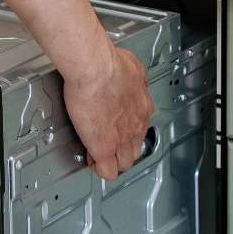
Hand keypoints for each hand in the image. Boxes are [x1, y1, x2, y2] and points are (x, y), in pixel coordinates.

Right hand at [62, 42, 153, 180]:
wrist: (95, 68)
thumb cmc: (108, 62)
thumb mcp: (132, 66)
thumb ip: (134, 76)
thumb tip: (130, 74)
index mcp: (142, 106)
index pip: (139, 128)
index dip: (126, 132)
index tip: (115, 128)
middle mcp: (136, 124)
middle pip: (135, 150)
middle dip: (122, 150)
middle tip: (108, 143)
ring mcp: (122, 139)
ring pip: (124, 163)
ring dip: (112, 160)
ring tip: (98, 154)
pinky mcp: (104, 148)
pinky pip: (106, 171)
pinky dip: (99, 168)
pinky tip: (91, 159)